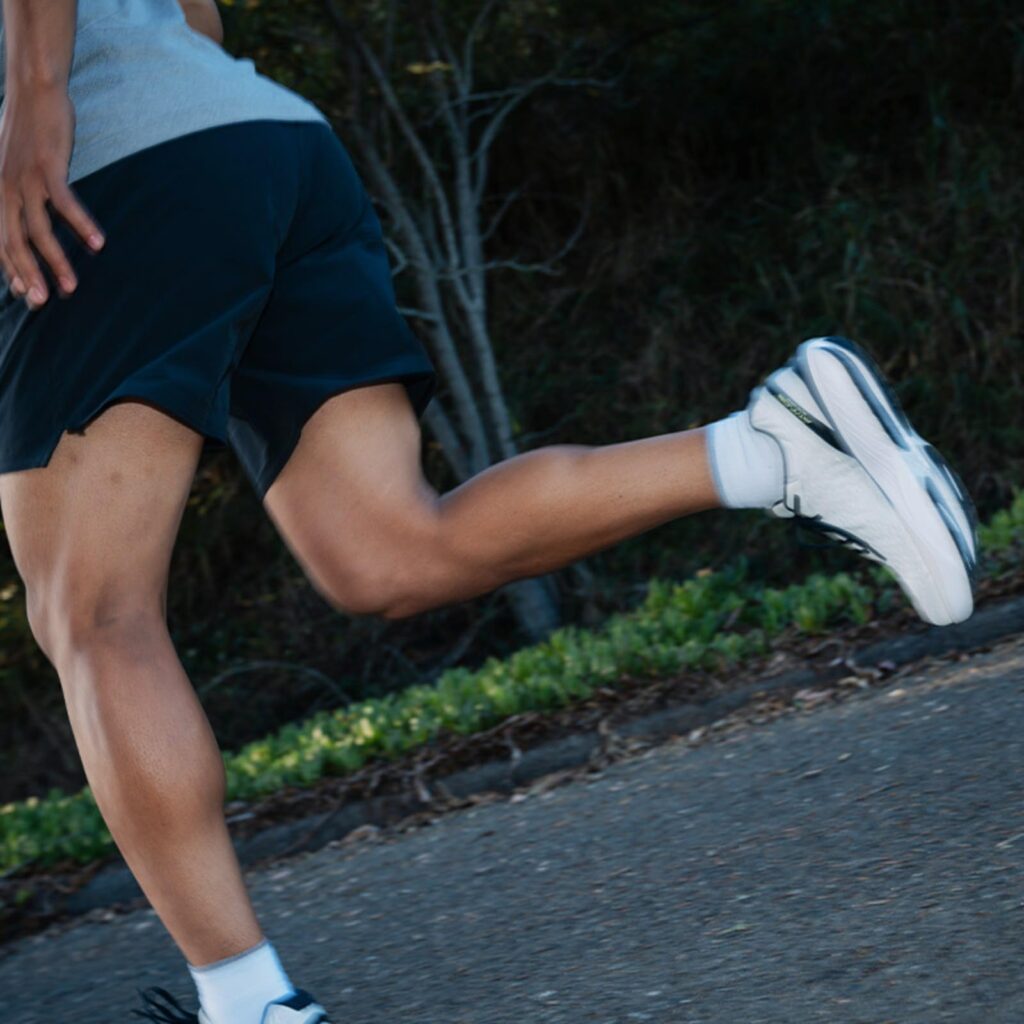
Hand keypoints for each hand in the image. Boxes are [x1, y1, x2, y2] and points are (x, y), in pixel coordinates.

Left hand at [0, 80, 105, 309]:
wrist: (31, 90)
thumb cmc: (23, 131)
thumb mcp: (6, 166)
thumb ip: (10, 195)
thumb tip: (19, 222)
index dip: (10, 271)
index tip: (26, 296)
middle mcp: (3, 189)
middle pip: (13, 242)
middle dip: (27, 276)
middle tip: (42, 303)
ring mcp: (24, 178)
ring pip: (38, 230)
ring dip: (56, 261)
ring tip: (72, 286)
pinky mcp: (48, 167)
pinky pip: (66, 203)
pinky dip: (82, 224)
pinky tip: (99, 243)